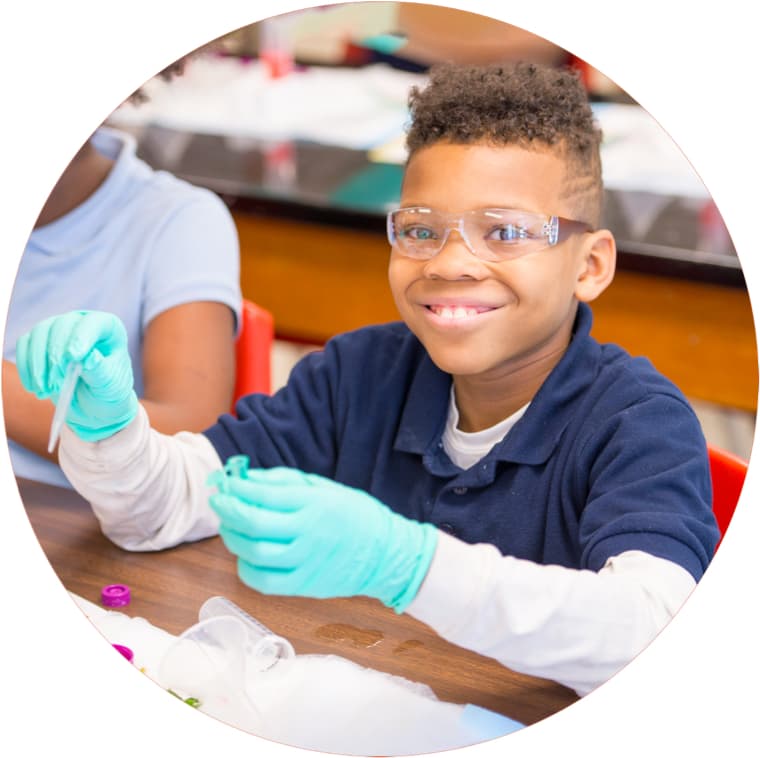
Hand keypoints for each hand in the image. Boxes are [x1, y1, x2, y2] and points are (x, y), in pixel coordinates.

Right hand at [16, 311, 137, 441]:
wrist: (93, 402)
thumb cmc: (108, 390)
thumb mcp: (110, 385)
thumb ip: (100, 370)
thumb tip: (90, 357)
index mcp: (108, 328)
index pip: (93, 323)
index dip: (81, 336)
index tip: (73, 357)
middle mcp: (82, 322)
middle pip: (61, 326)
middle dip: (55, 356)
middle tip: (55, 383)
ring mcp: (58, 328)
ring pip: (39, 334)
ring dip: (38, 364)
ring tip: (45, 390)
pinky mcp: (39, 340)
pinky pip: (25, 345)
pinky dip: (26, 367)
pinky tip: (33, 387)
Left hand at [208, 467, 437, 612]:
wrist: (387, 554)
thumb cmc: (355, 515)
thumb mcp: (324, 487)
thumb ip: (285, 481)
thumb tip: (248, 478)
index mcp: (314, 503)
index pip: (264, 494)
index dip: (237, 488)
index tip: (224, 482)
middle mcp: (308, 532)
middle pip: (253, 523)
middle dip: (228, 511)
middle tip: (219, 501)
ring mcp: (306, 561)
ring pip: (254, 552)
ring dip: (233, 538)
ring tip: (230, 526)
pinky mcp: (304, 585)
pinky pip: (264, 581)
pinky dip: (246, 568)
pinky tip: (246, 555)